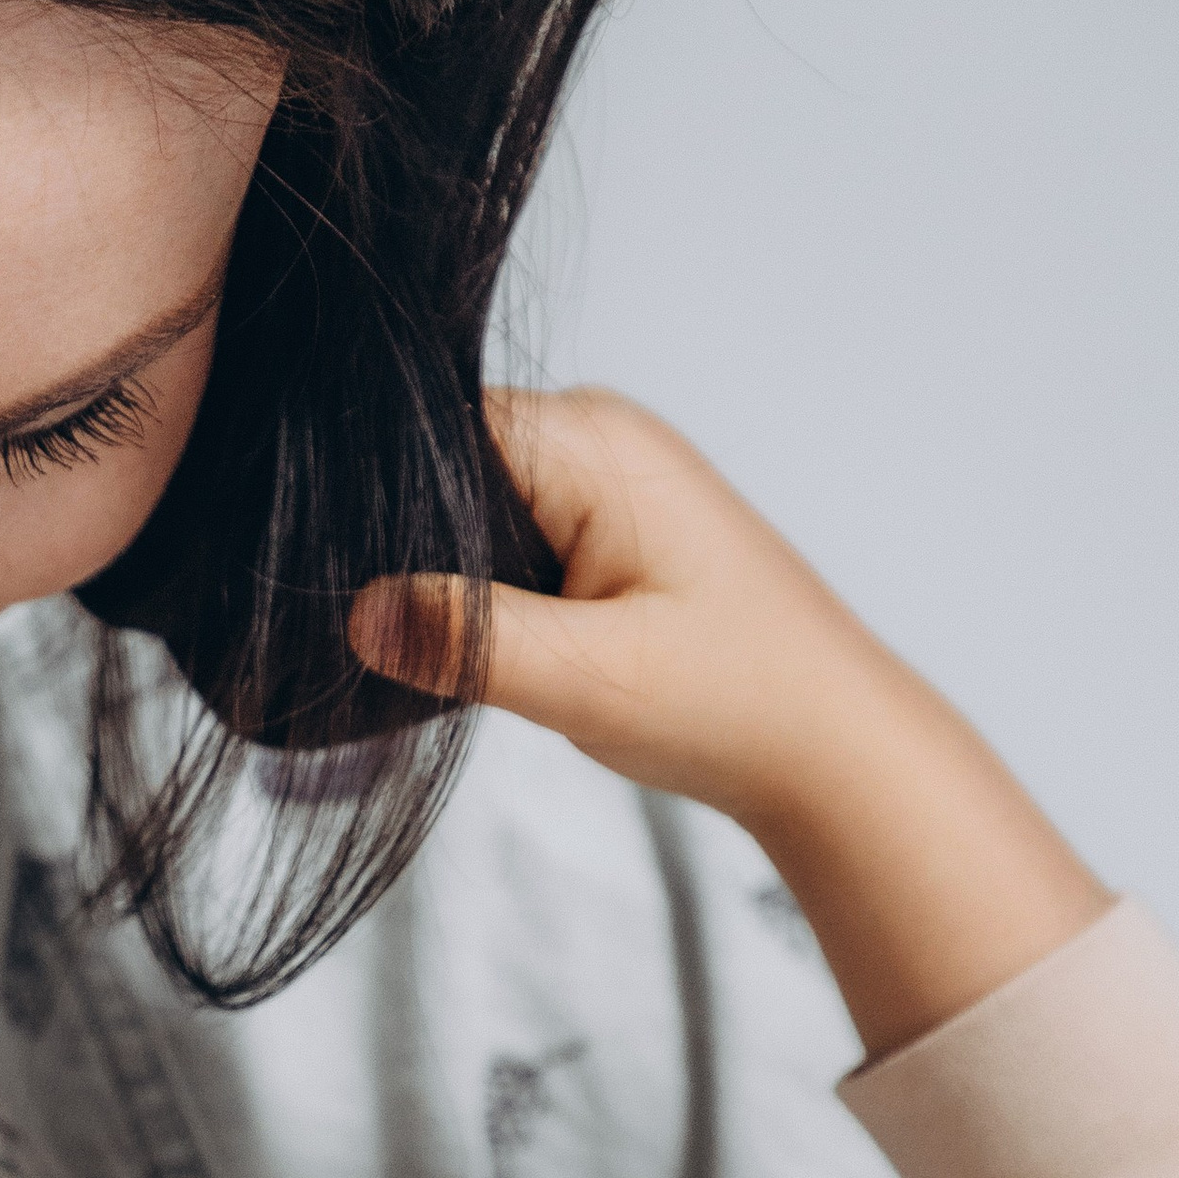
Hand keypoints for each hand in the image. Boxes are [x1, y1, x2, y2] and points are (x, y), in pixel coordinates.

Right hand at [350, 388, 1108, 1056]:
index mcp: (590, 442)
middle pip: (442, 468)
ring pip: (472, 511)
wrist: (832, 747)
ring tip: (452, 650)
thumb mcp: (586, 680)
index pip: (429, 430)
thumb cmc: (736, 702)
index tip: (346, 583)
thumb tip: (354, 610)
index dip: (376, 507)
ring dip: (453, 583)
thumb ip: (466, 640)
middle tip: (402, 641)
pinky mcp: (610, 529)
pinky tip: (498, 651)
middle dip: (409, 553)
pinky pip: (510, 540)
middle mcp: (597, 438)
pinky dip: (489, 597)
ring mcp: (606, 480)